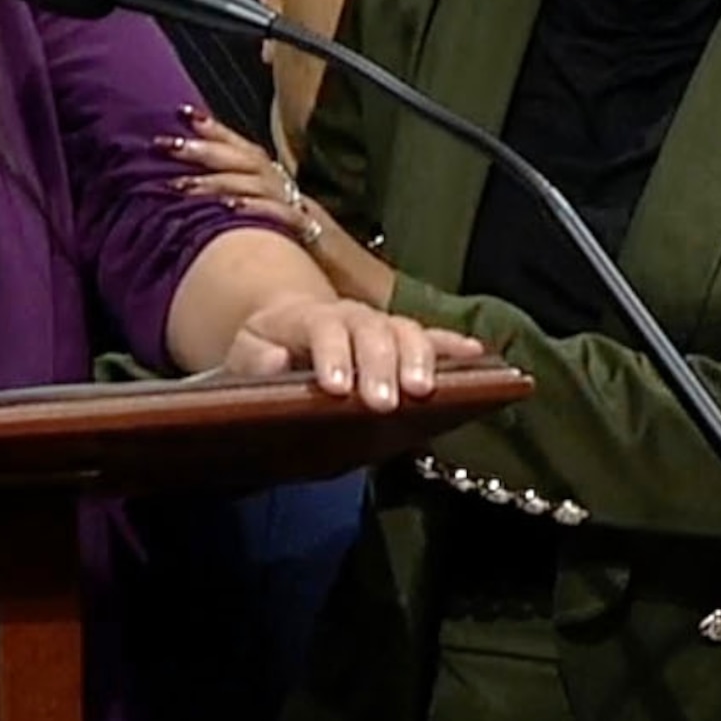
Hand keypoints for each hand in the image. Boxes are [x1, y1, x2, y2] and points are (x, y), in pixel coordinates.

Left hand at [164, 111, 325, 242]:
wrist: (356, 276)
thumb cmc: (309, 249)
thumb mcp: (273, 220)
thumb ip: (245, 205)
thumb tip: (204, 200)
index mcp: (276, 183)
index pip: (244, 149)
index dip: (215, 129)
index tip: (182, 113)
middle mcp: (285, 188)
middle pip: (244, 159)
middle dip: (203, 149)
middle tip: (165, 144)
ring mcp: (298, 208)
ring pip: (255, 183)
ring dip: (216, 182)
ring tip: (180, 186)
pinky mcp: (309, 233)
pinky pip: (279, 215)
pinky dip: (253, 209)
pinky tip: (229, 209)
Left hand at [221, 294, 483, 412]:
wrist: (283, 334)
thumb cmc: (263, 352)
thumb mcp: (242, 355)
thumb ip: (250, 361)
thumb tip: (273, 363)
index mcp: (306, 318)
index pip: (322, 327)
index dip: (332, 355)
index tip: (336, 389)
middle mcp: (350, 316)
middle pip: (373, 332)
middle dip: (380, 367)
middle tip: (382, 403)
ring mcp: (380, 327)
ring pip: (407, 333)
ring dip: (419, 360)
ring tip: (424, 391)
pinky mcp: (402, 343)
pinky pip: (434, 340)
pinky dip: (455, 347)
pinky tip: (478, 356)